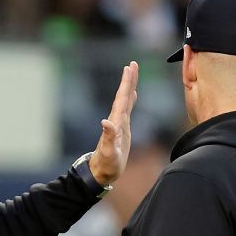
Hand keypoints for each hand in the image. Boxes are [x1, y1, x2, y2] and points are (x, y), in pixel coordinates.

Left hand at [87, 62, 138, 186]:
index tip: (129, 68)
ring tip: (133, 73)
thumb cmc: (107, 164)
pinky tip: (132, 94)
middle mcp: (117, 120)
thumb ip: (109, 137)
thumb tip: (106, 122)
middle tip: (133, 64)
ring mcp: (119, 123)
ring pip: (125, 100)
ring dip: (129, 86)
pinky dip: (130, 99)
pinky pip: (127, 109)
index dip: (126, 84)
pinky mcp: (123, 128)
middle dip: (129, 80)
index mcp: (116, 123)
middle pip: (123, 96)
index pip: (122, 99)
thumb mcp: (109, 152)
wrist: (102, 171)